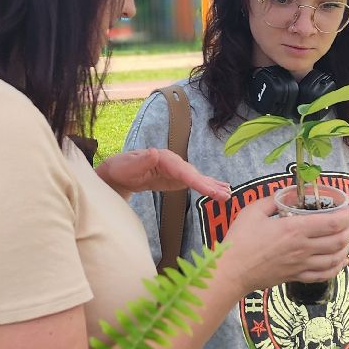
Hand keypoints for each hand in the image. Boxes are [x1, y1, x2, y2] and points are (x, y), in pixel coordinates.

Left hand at [95, 149, 231, 201]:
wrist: (120, 171)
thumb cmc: (122, 169)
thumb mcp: (128, 166)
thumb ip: (142, 161)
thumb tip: (154, 153)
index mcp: (164, 159)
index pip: (182, 171)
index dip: (196, 181)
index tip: (209, 189)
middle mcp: (174, 162)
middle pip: (194, 175)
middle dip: (210, 185)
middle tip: (225, 196)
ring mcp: (177, 170)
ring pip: (197, 179)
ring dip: (213, 187)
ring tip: (228, 195)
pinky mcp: (178, 179)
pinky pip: (195, 183)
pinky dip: (208, 186)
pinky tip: (221, 190)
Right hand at [222, 193, 348, 289]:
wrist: (231, 271)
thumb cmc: (240, 240)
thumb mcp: (253, 211)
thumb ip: (273, 200)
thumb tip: (286, 194)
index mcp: (294, 229)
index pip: (331, 223)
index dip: (346, 215)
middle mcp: (303, 248)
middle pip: (338, 240)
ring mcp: (301, 265)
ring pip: (335, 258)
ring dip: (346, 247)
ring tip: (346, 238)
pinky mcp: (296, 277)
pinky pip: (324, 275)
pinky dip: (336, 267)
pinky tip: (338, 260)